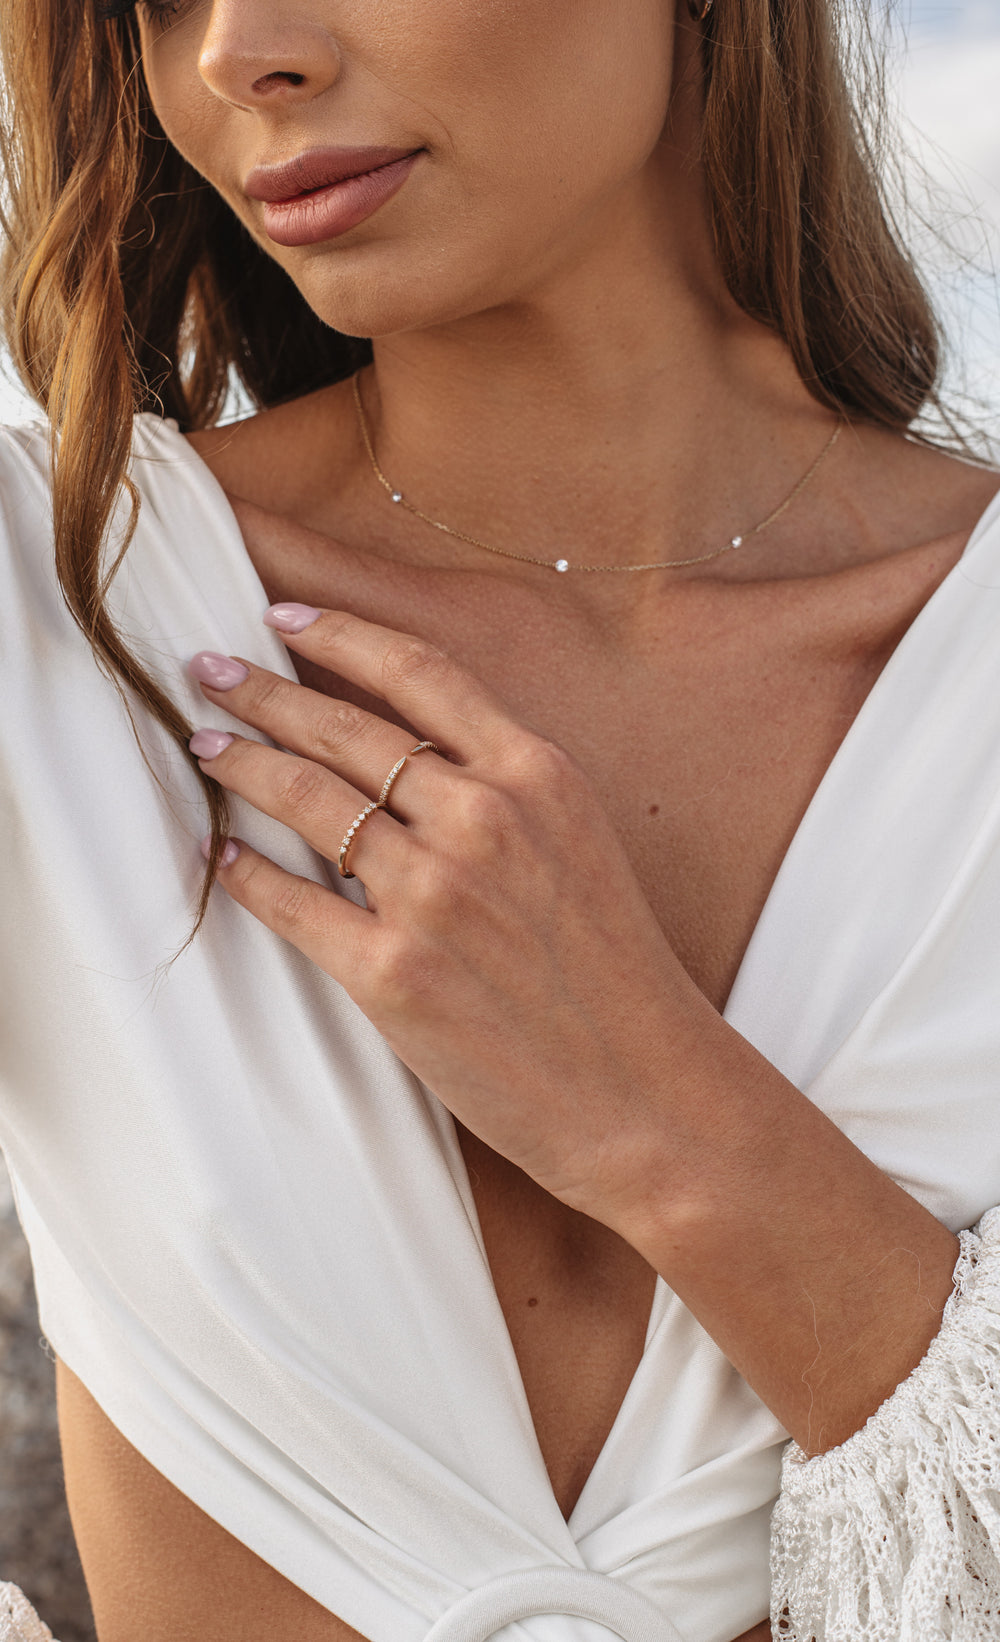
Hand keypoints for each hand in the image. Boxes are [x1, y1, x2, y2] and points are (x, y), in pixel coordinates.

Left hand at [188, 603, 961, 1453]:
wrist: (648, 1092)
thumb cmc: (618, 976)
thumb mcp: (582, 845)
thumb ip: (506, 790)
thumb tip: (410, 757)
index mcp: (537, 776)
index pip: (418, 674)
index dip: (338, 636)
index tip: (283, 620)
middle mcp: (482, 818)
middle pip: (344, 728)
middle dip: (261, 693)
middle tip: (211, 672)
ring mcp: (433, 894)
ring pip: (307, 801)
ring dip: (241, 765)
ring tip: (206, 749)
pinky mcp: (392, 974)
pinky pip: (292, 903)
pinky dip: (246, 873)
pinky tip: (222, 855)